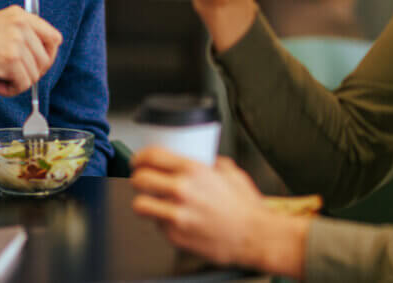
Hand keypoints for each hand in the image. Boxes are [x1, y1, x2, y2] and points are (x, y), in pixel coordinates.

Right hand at [0, 5, 62, 96]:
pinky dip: (10, 91)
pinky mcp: (10, 59)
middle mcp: (21, 24)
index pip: (53, 37)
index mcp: (20, 14)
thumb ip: (22, 36)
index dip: (47, 56)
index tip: (35, 66)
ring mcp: (16, 40)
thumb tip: (47, 57)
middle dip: (32, 73)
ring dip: (17, 83)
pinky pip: (23, 84)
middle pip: (47, 59)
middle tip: (13, 77)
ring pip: (35, 74)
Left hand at [131, 147, 266, 266]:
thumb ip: (211, 163)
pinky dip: (161, 221)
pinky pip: (156, 225)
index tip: (139, 160)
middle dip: (137, 178)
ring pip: (140, 205)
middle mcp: (181, 190)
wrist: (254, 236)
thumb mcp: (230, 172)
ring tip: (151, 201)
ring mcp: (176, 215)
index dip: (140, 157)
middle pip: (139, 179)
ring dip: (143, 201)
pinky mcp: (175, 236)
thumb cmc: (245, 206)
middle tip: (142, 180)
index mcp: (193, 170)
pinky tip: (174, 218)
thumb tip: (203, 158)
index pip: (151, 156)